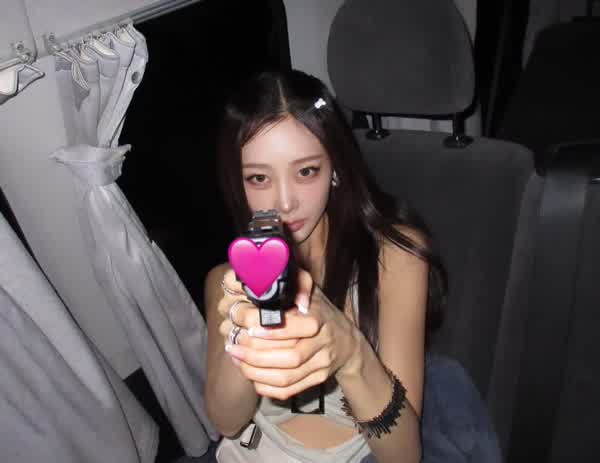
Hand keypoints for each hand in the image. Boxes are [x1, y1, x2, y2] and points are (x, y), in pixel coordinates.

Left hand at [225, 269, 361, 399]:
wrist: (347, 342)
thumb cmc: (320, 311)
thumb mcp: (310, 292)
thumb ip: (292, 283)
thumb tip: (265, 273)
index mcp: (318, 319)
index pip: (290, 329)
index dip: (265, 330)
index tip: (245, 325)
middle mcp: (323, 344)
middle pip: (288, 357)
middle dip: (254, 354)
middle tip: (233, 345)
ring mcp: (321, 366)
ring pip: (285, 377)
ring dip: (255, 372)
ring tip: (237, 359)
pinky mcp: (316, 381)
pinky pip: (287, 391)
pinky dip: (265, 386)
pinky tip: (251, 375)